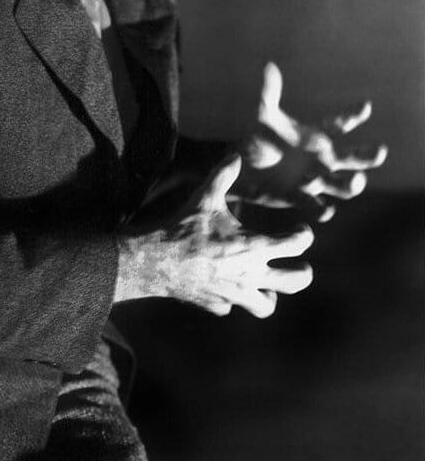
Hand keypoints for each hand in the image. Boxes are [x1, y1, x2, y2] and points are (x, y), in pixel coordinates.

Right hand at [114, 156, 313, 317]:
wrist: (158, 259)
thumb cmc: (185, 226)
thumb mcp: (205, 197)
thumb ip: (223, 175)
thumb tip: (235, 154)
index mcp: (255, 246)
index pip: (298, 245)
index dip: (304, 236)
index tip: (300, 231)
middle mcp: (251, 274)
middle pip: (296, 282)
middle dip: (302, 274)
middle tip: (300, 266)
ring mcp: (236, 294)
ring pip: (267, 305)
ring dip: (269, 293)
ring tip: (264, 282)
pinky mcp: (218, 304)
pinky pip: (233, 306)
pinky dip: (233, 298)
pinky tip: (225, 286)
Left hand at [235, 63, 387, 222]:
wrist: (244, 168)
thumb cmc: (260, 138)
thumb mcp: (264, 116)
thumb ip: (269, 94)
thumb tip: (269, 66)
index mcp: (318, 135)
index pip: (341, 124)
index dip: (353, 115)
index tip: (365, 105)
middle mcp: (323, 158)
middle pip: (354, 157)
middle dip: (368, 155)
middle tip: (379, 150)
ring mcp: (316, 180)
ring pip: (343, 185)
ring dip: (352, 184)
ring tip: (356, 181)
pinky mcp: (302, 198)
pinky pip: (317, 206)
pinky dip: (321, 208)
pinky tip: (324, 209)